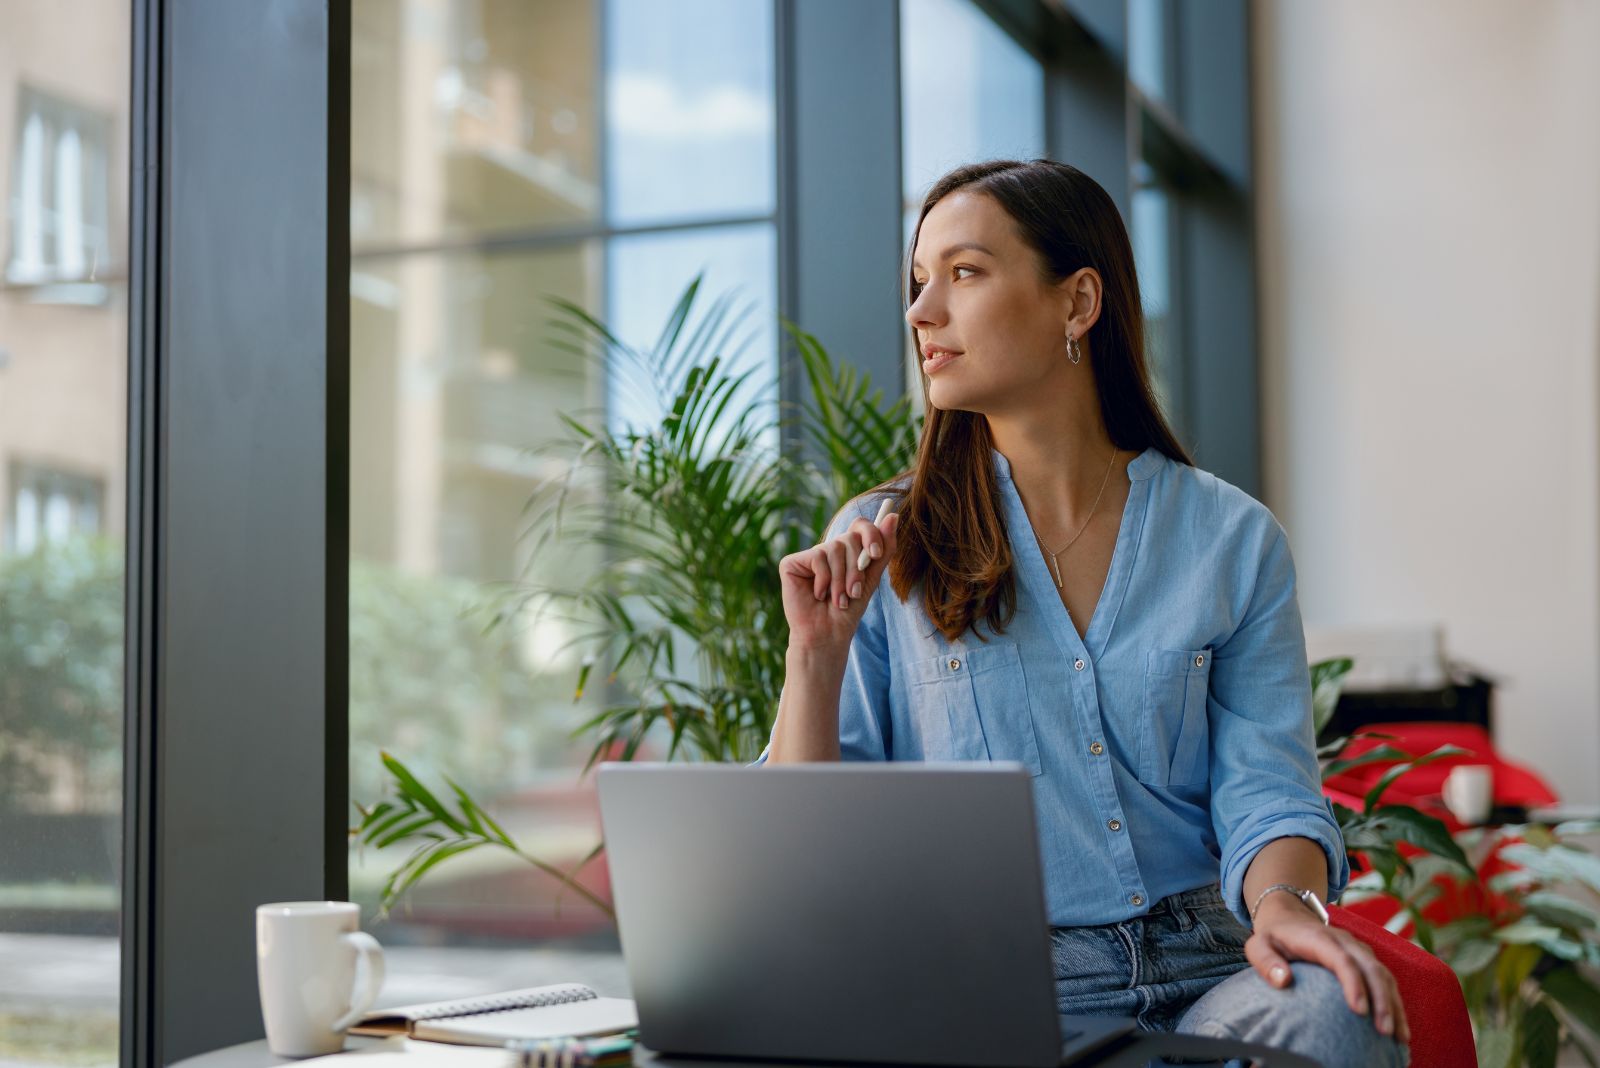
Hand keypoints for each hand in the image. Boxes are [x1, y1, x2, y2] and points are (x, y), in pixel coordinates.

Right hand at [779, 504, 898, 653]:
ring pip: (834, 548)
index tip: (875, 554)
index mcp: (846, 552)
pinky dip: (823, 580)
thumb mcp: (870, 579)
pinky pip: (817, 557)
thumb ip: (882, 549)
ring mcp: (809, 556)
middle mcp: (827, 550)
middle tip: (853, 592)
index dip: (870, 534)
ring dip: (841, 580)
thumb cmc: (848, 611)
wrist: (827, 634)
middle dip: (856, 568)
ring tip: (838, 600)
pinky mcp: (791, 563)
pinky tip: (817, 595)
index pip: (860, 526)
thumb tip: (893, 515)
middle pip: (849, 537)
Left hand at [1248, 896, 1409, 1043]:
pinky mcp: (1365, 959)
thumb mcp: (1258, 944)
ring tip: (1398, 1037)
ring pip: (1383, 975)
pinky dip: (1394, 1002)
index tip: (1359, 1011)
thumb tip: (1283, 981)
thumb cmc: (1274, 936)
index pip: (1342, 959)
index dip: (1353, 983)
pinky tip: (1399, 1027)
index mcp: (1319, 938)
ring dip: (1394, 1005)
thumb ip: (1265, 961)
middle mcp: (1345, 942)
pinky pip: (1385, 979)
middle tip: (1385, 1032)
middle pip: (1371, 968)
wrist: (1290, 916)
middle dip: (1382, 1000)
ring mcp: (1358, 950)